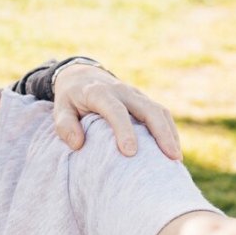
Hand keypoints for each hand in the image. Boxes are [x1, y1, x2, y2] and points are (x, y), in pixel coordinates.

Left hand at [53, 64, 180, 158]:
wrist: (82, 76)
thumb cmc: (70, 99)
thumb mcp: (60, 109)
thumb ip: (65, 126)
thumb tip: (78, 144)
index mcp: (98, 92)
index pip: (115, 110)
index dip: (124, 130)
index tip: (130, 153)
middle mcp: (121, 91)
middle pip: (147, 108)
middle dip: (160, 132)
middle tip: (169, 158)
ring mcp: (135, 94)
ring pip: (159, 111)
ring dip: (169, 133)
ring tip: (176, 158)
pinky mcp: (143, 100)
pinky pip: (161, 114)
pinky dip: (169, 131)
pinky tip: (173, 150)